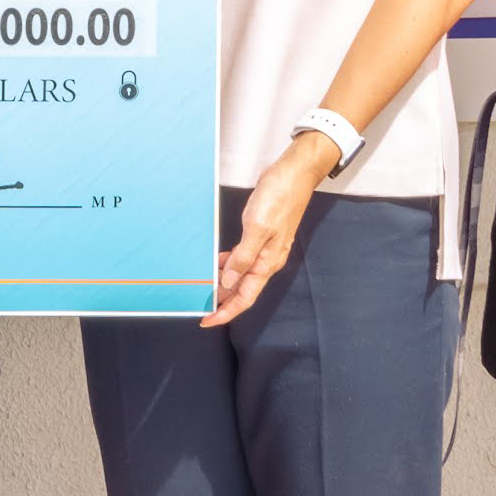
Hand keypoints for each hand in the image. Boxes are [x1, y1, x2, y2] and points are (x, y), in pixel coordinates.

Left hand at [205, 137, 336, 326]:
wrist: (295, 174)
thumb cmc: (279, 197)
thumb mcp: (257, 227)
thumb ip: (243, 257)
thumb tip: (229, 282)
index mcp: (268, 262)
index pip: (245, 297)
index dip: (227, 312)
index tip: (208, 321)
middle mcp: (268, 260)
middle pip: (243, 290)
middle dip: (223, 301)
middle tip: (201, 306)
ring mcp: (266, 248)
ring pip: (242, 275)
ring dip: (224, 283)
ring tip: (205, 288)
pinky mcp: (262, 236)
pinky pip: (243, 258)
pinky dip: (229, 264)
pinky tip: (217, 262)